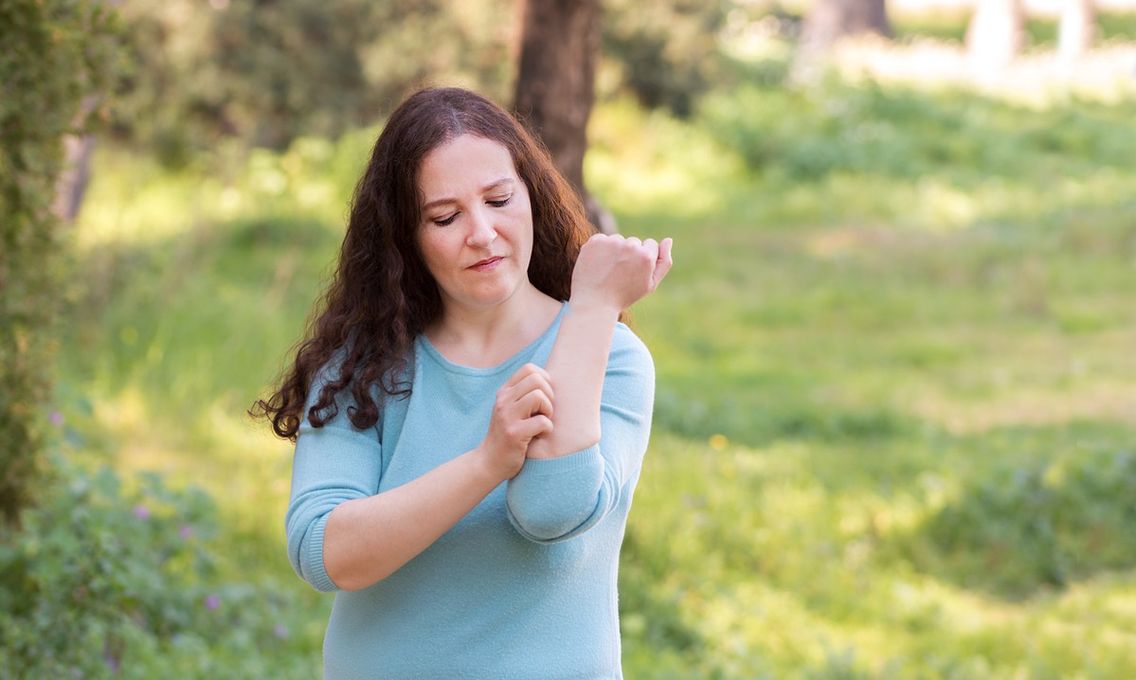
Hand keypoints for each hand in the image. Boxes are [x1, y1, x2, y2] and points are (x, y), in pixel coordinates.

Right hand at [477, 363, 553, 480]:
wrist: (489, 463)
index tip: (544, 397)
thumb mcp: (510, 410)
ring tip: (543, 422)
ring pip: (539, 396)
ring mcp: (507, 416)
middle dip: (549, 395)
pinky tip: (540, 436)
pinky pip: (542, 421)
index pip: (529, 369)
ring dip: (548, 410)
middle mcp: (503, 401)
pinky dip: (547, 429)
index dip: (544, 380)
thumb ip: (523, 395)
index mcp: (504, 392)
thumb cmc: (507, 436)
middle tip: (545, 412)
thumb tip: (551, 380)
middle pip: (536, 380)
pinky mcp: (514, 434)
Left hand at [569, 235, 673, 311]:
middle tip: (620, 274)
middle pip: (634, 242)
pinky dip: (600, 250)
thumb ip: (664, 262)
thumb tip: (668, 240)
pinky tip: (598, 265)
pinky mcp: (595, 241)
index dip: (643, 259)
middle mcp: (630, 246)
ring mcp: (611, 242)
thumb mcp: (650, 284)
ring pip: (618, 240)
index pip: (651, 244)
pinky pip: (602, 240)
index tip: (634, 272)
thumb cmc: (624, 295)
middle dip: (629, 254)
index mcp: (646, 256)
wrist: (594, 302)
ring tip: (608, 271)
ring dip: (614, 251)